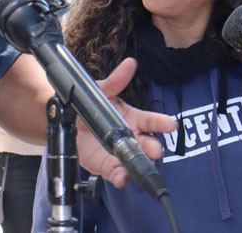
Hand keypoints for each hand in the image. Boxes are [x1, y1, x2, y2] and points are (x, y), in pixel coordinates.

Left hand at [76, 58, 175, 187]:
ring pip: (134, 161)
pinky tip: (121, 178)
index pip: (152, 121)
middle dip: (153, 148)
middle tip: (156, 150)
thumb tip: (130, 64)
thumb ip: (116, 80)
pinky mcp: (107, 165)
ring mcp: (120, 153)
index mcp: (134, 119)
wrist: (70, 120)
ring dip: (138, 165)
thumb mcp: (102, 90)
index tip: (171, 125)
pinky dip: (120, 177)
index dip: (162, 123)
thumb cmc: (93, 106)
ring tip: (136, 167)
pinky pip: (116, 173)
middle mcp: (131, 138)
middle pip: (147, 144)